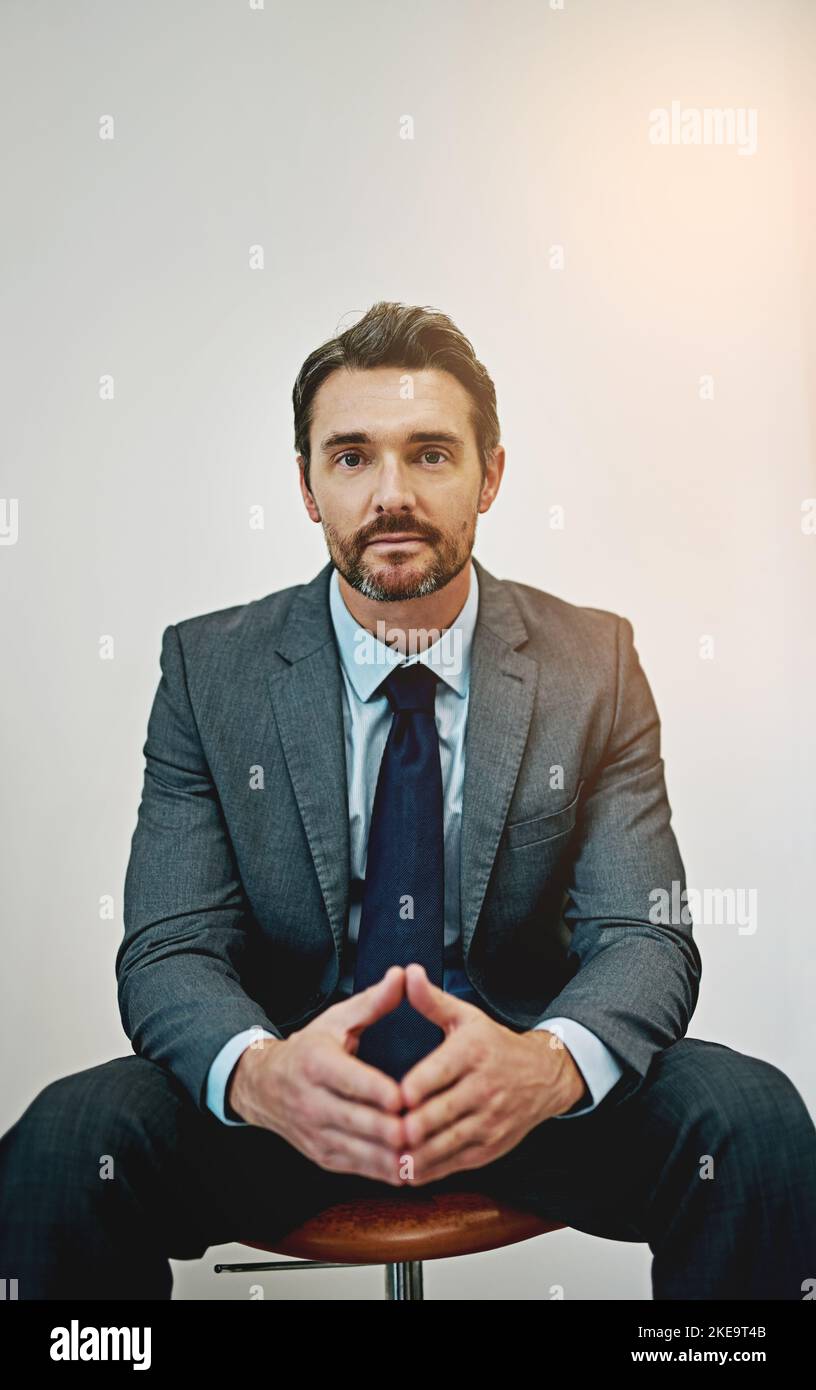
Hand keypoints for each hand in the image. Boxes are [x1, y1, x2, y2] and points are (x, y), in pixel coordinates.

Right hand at [228, 966, 410, 1184]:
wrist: (265, 1086)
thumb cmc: (311, 1048)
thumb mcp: (337, 1020)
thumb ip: (374, 1002)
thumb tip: (403, 976)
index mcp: (316, 1063)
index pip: (349, 1081)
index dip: (377, 1091)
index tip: (405, 1097)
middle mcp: (312, 1102)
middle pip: (357, 1121)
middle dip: (392, 1128)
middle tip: (426, 1128)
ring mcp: (316, 1133)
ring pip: (359, 1151)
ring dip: (392, 1155)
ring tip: (426, 1150)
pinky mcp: (323, 1155)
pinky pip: (358, 1167)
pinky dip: (384, 1169)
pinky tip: (412, 1166)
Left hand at [396, 964, 587, 1185]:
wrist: (543, 1076)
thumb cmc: (494, 1045)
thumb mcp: (465, 1017)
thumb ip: (432, 1000)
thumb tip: (408, 973)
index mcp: (472, 1052)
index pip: (439, 1072)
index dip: (415, 1088)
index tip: (392, 1097)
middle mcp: (483, 1088)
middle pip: (441, 1113)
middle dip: (410, 1127)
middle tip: (380, 1132)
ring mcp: (489, 1121)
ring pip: (447, 1143)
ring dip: (416, 1154)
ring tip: (386, 1157)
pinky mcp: (490, 1147)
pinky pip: (456, 1162)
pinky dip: (430, 1169)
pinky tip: (406, 1170)